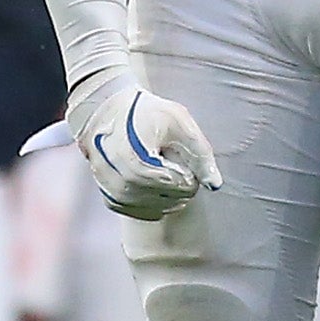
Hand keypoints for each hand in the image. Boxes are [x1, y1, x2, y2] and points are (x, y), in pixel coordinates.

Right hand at [68, 72, 222, 219]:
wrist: (105, 108)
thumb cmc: (144, 111)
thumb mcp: (178, 121)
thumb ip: (200, 153)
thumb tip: (214, 185)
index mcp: (135, 163)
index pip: (180, 185)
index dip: (190, 170)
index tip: (180, 152)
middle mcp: (120, 183)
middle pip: (171, 199)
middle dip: (181, 182)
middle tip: (171, 157)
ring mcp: (113, 194)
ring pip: (159, 209)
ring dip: (170, 193)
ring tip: (162, 165)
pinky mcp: (111, 200)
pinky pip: (144, 212)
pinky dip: (155, 200)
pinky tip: (156, 181)